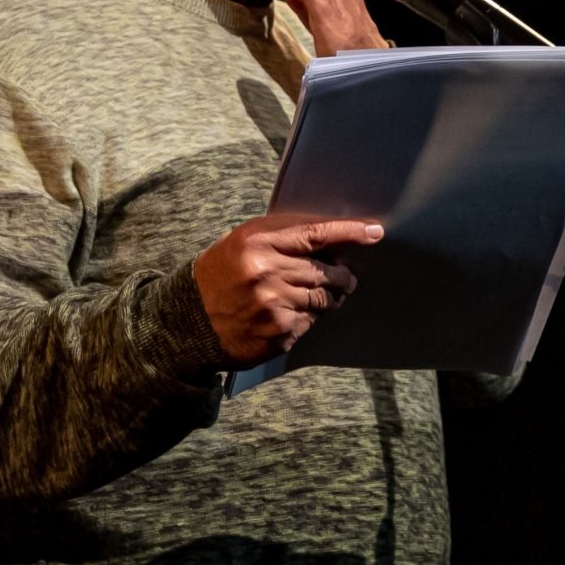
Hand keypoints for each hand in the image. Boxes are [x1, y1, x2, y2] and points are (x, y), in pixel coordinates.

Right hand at [192, 214, 383, 364]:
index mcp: (257, 241)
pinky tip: (289, 315)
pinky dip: (307, 319)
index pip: (316, 233)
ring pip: (323, 299)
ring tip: (322, 296)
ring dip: (329, 298)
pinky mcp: (278, 332)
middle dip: (343, 275)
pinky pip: (310, 323)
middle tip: (347, 277)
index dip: (350, 232)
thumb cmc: (221, 274)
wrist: (189, 319)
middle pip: (326, 271)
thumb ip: (284, 237)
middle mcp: (266, 271)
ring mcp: (273, 305)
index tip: (375, 232)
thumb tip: (334, 241)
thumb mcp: (243, 242)